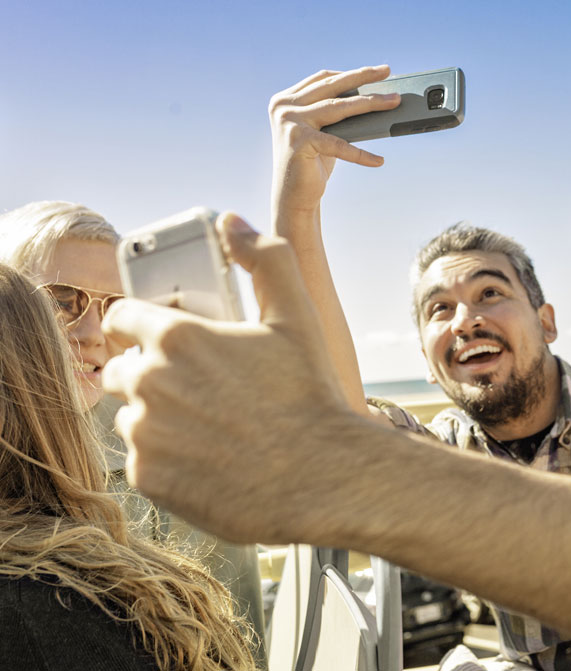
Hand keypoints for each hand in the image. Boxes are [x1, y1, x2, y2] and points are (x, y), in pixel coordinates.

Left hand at [101, 213, 363, 542]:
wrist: (319, 476)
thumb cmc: (310, 395)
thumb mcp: (298, 315)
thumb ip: (266, 258)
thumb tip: (232, 223)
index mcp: (177, 337)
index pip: (121, 316)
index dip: (136, 322)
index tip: (151, 332)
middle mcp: (149, 382)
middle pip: (120, 369)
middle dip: (147, 372)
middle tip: (193, 385)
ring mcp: (146, 432)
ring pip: (131, 416)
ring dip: (156, 416)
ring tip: (207, 424)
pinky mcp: (149, 477)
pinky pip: (143, 459)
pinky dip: (167, 457)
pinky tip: (208, 457)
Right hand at [269, 66, 400, 216]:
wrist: (293, 196)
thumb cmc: (313, 162)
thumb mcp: (325, 131)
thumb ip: (336, 113)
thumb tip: (375, 99)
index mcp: (286, 99)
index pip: (323, 79)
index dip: (351, 73)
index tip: (376, 70)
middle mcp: (284, 107)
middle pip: (332, 87)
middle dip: (364, 78)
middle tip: (388, 71)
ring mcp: (290, 123)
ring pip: (339, 108)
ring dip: (370, 103)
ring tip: (394, 102)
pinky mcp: (299, 142)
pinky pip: (340, 144)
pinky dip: (361, 154)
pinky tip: (379, 160)